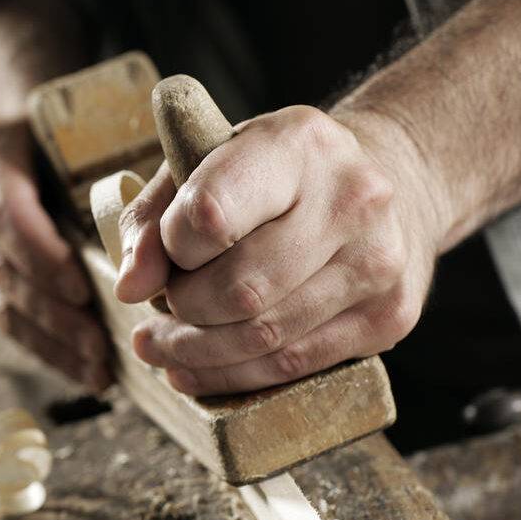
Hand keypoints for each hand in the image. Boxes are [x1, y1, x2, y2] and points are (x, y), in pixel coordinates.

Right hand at [0, 115, 110, 388]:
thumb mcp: (95, 133)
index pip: (5, 216)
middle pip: (0, 266)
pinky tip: (84, 370)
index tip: (83, 290)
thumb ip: (117, 174)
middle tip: (100, 345)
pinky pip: (3, 319)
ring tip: (99, 367)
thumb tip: (155, 238)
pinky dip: (46, 348)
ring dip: (51, 340)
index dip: (42, 258)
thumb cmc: (78, 134)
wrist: (28, 137)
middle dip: (52, 313)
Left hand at [115, 105, 445, 394]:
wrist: (390, 183)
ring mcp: (377, 261)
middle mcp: (351, 199)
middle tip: (159, 309)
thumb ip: (153, 219)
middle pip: (239, 289)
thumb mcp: (205, 167)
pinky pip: (294, 364)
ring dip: (196, 353)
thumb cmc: (276, 176)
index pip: (210, 216)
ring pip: (264, 336)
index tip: (164, 253)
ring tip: (161, 346)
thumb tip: (130, 288)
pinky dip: (232, 376)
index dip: (170, 249)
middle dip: (182, 309)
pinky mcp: (390, 316)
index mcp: (296, 144)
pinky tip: (195, 370)